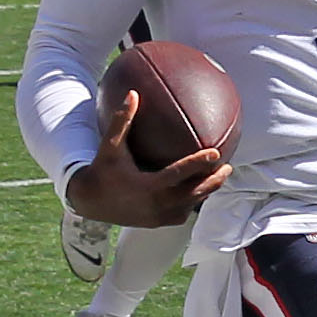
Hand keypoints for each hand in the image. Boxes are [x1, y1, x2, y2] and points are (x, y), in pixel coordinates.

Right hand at [63, 89, 228, 227]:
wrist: (89, 201)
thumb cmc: (102, 169)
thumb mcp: (110, 146)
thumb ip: (121, 120)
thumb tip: (133, 93)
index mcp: (146, 186)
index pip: (178, 175)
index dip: (197, 164)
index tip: (216, 153)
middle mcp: (154, 204)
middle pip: (192, 194)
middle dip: (212, 182)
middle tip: (227, 167)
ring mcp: (156, 217)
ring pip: (189, 206)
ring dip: (205, 192)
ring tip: (219, 177)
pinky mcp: (155, 223)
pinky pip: (180, 214)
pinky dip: (192, 202)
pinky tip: (201, 190)